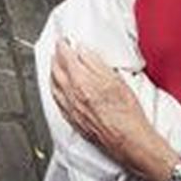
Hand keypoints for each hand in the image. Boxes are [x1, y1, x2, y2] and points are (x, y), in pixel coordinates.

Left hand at [50, 40, 166, 179]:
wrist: (128, 140)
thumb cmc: (126, 112)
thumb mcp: (115, 79)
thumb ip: (95, 62)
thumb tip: (81, 50)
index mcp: (82, 81)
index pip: (66, 57)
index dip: (63, 46)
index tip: (63, 40)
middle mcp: (72, 95)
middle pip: (56, 70)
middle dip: (55, 57)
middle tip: (57, 50)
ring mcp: (70, 108)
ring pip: (54, 86)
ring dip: (52, 72)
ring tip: (54, 66)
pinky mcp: (72, 120)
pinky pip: (56, 101)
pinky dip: (54, 90)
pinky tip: (57, 89)